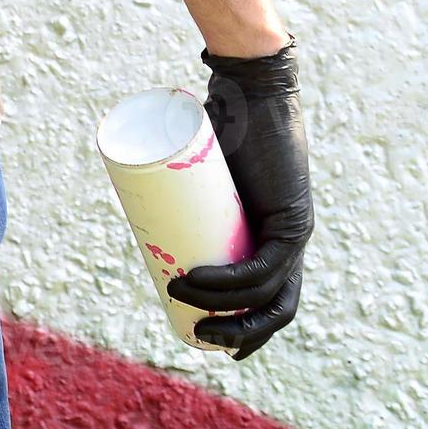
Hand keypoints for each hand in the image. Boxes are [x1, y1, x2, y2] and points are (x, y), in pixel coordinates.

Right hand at [167, 38, 312, 359]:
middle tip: (193, 332)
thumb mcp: (193, 174)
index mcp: (274, 240)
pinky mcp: (292, 218)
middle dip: (236, 333)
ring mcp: (297, 232)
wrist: (247, 91)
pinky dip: (230, 282)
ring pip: (264, 292)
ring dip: (220, 305)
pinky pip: (264, 266)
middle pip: (273, 307)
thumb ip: (172, 190)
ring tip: (176, 290)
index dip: (244, 330)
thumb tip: (130, 202)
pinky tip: (199, 283)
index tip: (204, 337)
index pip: (268, 301)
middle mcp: (293, 243)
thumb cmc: (216, 127)